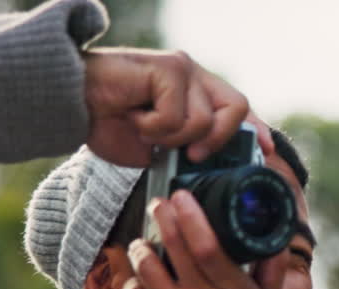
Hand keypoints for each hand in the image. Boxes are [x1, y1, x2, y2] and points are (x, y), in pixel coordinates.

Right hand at [83, 48, 269, 166]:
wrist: (70, 104)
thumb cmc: (108, 124)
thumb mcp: (157, 148)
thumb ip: (187, 153)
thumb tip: (212, 170)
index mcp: (196, 93)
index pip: (238, 109)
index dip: (255, 130)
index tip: (268, 152)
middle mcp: (194, 76)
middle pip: (236, 107)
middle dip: (219, 139)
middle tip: (191, 154)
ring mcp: (183, 69)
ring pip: (203, 120)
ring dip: (171, 136)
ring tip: (144, 127)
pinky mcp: (169, 67)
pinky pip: (177, 116)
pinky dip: (154, 127)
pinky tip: (133, 115)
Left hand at [121, 190, 280, 288]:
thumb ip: (272, 272)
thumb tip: (277, 236)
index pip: (207, 245)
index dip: (190, 216)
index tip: (182, 196)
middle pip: (173, 247)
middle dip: (163, 218)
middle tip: (160, 204)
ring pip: (147, 266)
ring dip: (144, 249)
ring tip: (147, 245)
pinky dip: (136, 281)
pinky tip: (144, 280)